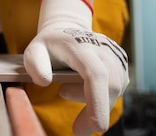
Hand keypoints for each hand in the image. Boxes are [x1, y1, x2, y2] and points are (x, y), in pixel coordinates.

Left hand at [23, 0, 128, 135]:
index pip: (96, 75)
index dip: (98, 102)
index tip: (95, 127)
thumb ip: (34, 65)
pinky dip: (102, 95)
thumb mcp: (33, 51)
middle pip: (110, 86)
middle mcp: (102, 47)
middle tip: (78, 128)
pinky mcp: (122, 62)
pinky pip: (118, 87)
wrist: (66, 29)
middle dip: (96, 112)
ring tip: (67, 88)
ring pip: (115, 89)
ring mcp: (115, 54)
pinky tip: (83, 87)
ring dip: (94, 100)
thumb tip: (44, 81)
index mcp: (80, 45)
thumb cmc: (50, 44)